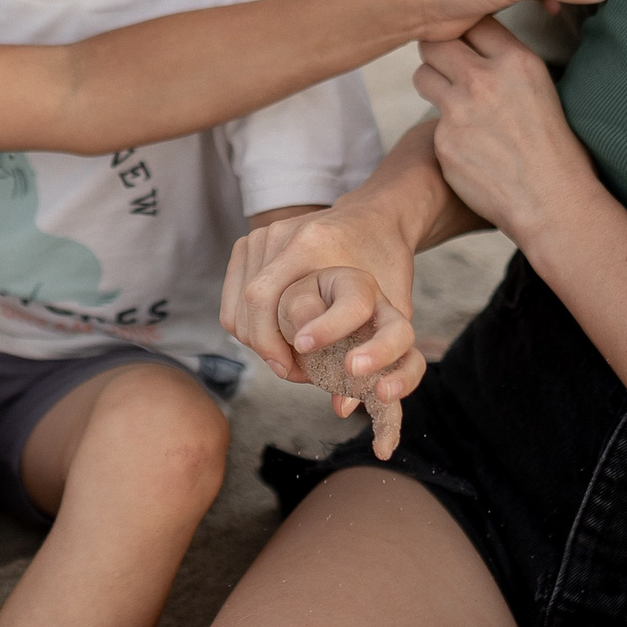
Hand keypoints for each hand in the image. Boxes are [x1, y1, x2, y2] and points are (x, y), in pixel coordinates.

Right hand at [223, 205, 427, 409]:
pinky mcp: (251, 241)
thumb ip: (377, 356)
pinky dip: (248, 326)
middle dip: (265, 349)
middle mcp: (282, 233)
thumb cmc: (387, 264)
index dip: (270, 341)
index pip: (263, 296)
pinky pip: (233, 299)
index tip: (294, 370)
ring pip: (237, 306)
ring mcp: (263, 234)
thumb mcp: (394, 307)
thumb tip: (342, 408)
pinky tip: (276, 336)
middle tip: (292, 373)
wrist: (375, 217)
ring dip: (256, 342)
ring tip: (288, 358)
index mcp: (313, 243)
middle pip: (248, 304)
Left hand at [413, 17, 597, 246]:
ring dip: (432, 83)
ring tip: (452, 100)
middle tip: (446, 65)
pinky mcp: (442, 139)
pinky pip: (431, 122)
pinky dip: (445, 130)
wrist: (552, 201)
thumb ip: (509, 67)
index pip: (474, 23)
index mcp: (516, 61)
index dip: (466, 31)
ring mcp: (458, 110)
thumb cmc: (557, 149)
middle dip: (438, 51)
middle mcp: (484, 79)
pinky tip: (469, 147)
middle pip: (436, 42)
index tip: (466, 41)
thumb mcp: (542, 89)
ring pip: (422, 75)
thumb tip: (485, 51)